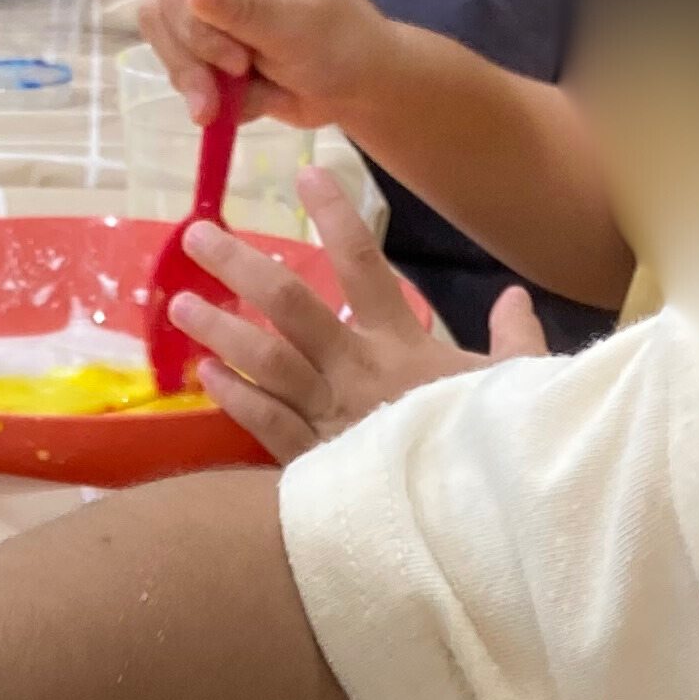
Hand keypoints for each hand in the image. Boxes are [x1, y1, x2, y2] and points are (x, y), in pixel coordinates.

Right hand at [141, 0, 396, 134]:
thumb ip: (243, 6)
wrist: (360, 88)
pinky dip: (223, 106)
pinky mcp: (217, 67)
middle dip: (192, 67)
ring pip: (176, 60)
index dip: (194, 30)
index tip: (236, 61)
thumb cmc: (340, 44)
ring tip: (246, 104)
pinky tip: (259, 103)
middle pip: (164, 24)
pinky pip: (196, 89)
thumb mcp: (295, 24)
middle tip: (218, 102)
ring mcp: (213, 29)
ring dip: (206, 91)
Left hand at [167, 164, 547, 460]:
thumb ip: (515, 340)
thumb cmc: (497, 453)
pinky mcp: (315, 466)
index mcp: (404, 346)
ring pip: (263, 363)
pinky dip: (234, 399)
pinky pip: (266, 425)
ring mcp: (329, 419)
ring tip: (180, 303)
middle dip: (240, 265)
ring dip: (219, 329)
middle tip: (197, 236)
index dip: (334, 216)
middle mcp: (356, 372)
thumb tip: (515, 298)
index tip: (306, 174)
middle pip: (289, 305)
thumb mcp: (519, 389)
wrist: (474, 525)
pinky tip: (204, 376)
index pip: (364, 264)